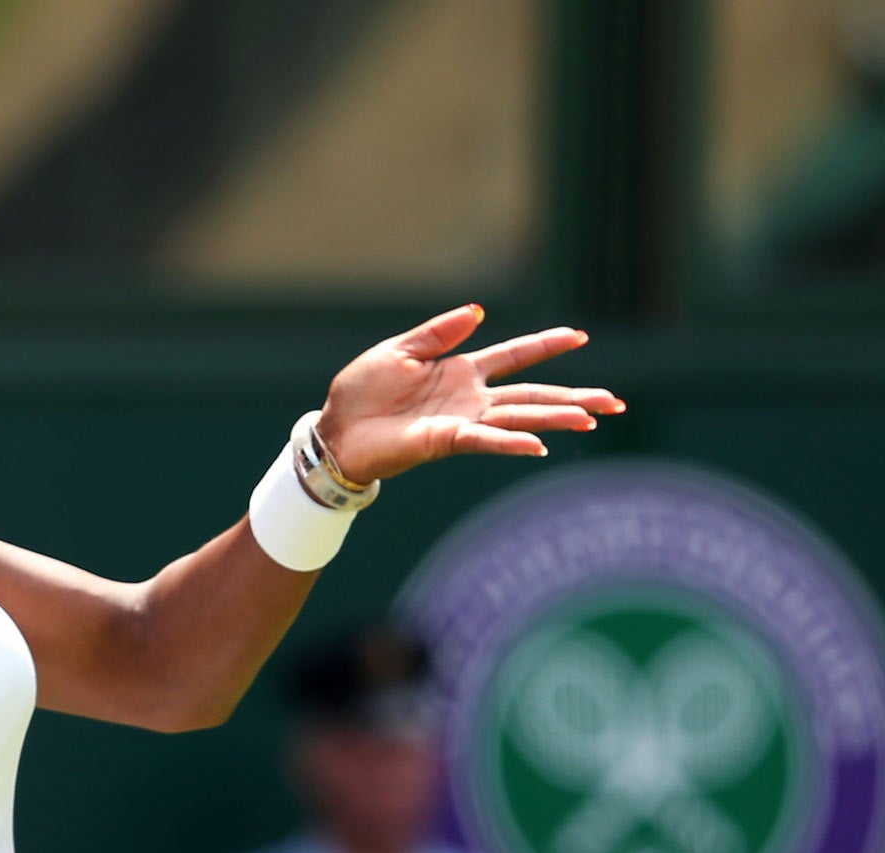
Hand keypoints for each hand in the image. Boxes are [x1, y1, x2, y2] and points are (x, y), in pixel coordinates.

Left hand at [314, 304, 624, 484]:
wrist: (335, 428)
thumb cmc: (361, 392)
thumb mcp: (400, 350)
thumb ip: (441, 332)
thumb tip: (480, 310)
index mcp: (460, 371)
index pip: (514, 356)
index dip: (545, 345)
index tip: (580, 335)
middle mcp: (470, 399)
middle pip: (532, 394)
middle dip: (574, 397)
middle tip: (614, 402)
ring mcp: (462, 421)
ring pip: (520, 417)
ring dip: (557, 418)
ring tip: (594, 418)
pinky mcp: (445, 441)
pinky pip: (485, 440)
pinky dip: (512, 441)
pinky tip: (540, 444)